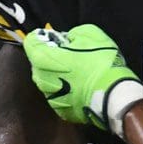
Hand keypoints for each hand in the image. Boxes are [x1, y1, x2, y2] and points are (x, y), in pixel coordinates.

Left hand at [23, 24, 142, 135]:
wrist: (112, 95)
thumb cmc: (100, 62)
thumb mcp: (91, 35)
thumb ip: (73, 33)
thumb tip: (68, 38)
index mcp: (43, 59)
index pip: (31, 42)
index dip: (42, 38)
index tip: (55, 39)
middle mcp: (40, 79)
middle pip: (37, 62)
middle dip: (49, 56)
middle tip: (69, 54)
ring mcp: (48, 96)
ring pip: (46, 80)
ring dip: (56, 74)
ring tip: (76, 72)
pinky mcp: (58, 109)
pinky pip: (57, 95)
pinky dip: (64, 90)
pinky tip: (79, 87)